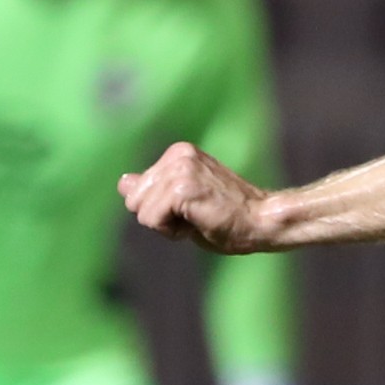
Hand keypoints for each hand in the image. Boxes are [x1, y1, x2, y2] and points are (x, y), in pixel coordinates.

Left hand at [122, 141, 271, 250]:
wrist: (262, 221)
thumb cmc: (228, 216)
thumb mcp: (182, 201)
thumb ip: (153, 190)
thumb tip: (123, 183)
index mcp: (178, 153)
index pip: (137, 190)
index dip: (160, 210)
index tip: (192, 209)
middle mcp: (177, 154)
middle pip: (134, 200)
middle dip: (159, 217)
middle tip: (195, 215)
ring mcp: (180, 169)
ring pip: (141, 212)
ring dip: (167, 226)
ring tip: (198, 218)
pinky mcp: (182, 187)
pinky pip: (152, 219)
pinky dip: (171, 231)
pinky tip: (197, 223)